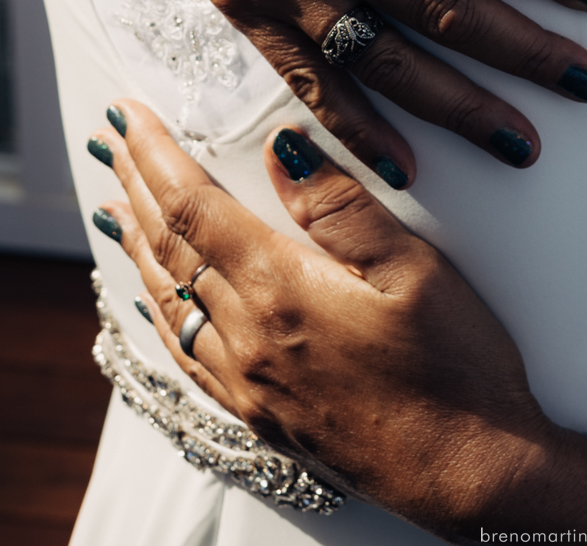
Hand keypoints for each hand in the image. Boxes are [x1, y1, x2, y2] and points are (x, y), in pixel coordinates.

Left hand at [91, 100, 586, 541]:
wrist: (469, 473)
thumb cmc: (456, 367)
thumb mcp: (414, 266)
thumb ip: (342, 205)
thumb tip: (283, 149)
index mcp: (282, 290)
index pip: (195, 208)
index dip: (157, 155)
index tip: (132, 112)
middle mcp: (249, 339)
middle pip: (171, 249)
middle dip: (138, 185)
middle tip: (117, 137)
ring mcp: (250, 383)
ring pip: (170, 300)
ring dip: (138, 243)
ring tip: (120, 201)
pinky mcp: (263, 415)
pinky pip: (186, 354)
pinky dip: (159, 312)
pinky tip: (156, 299)